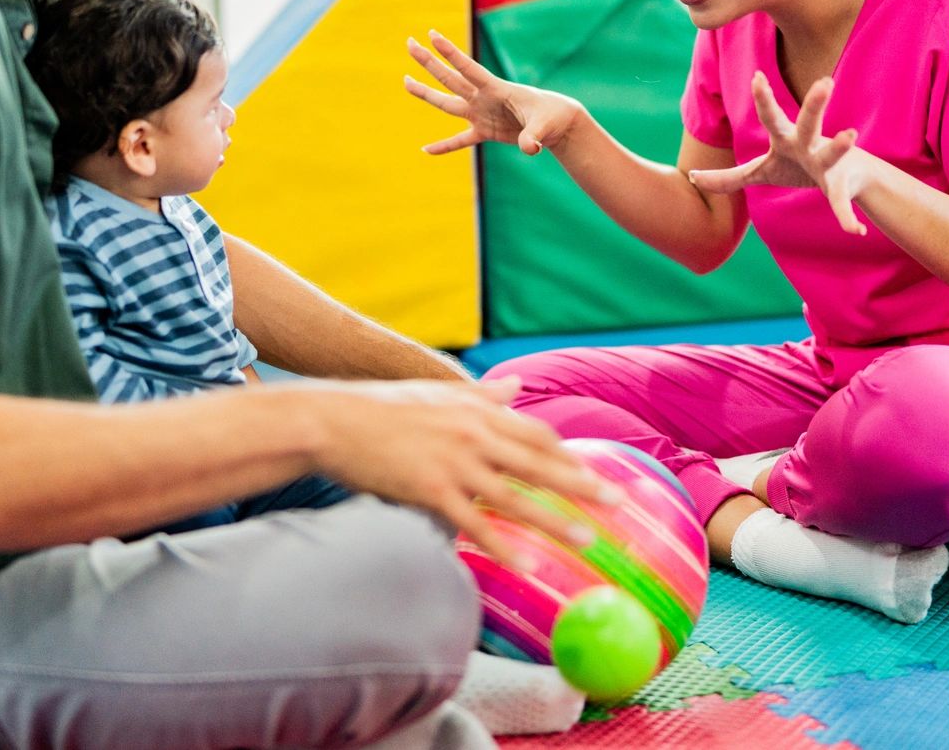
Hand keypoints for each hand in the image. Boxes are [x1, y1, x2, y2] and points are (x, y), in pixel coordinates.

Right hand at [303, 377, 619, 564]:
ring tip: (588, 540)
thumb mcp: (436, 394)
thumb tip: (515, 385)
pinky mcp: (430, 488)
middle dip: (582, 484)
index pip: (535, 433)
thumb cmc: (380, 408)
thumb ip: (481, 395)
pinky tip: (526, 564)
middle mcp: (473, 432)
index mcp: (475, 408)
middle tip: (617, 503)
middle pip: (539, 462)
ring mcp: (453, 461)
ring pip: (516, 495)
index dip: (566, 456)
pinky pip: (475, 522)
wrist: (331, 419)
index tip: (593, 473)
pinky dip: (502, 544)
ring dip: (555, 520)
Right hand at [404, 30, 581, 155]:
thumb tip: (529, 149)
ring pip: (446, 102)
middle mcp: (483, 98)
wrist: (557, 124)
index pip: (468, 68)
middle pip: (449, 79)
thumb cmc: (553, 116)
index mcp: (496, 89)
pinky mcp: (484, 131)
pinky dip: (444, 146)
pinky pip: (459, 140)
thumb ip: (534, 136)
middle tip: (409, 43)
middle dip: (428, 61)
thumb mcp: (545, 125)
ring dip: (425, 92)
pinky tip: (426, 150)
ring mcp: (481, 114)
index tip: (431, 35)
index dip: (450, 52)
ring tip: (405, 81)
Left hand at [686, 74, 872, 235]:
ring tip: (850, 135)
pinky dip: (846, 216)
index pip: (772, 116)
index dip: (764, 98)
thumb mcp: (763, 171)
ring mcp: (827, 164)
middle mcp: (808, 145)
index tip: (757, 76)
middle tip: (825, 83)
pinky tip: (855, 231)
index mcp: (786, 139)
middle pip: (809, 122)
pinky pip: (841, 202)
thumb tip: (693, 178)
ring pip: (832, 153)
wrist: (847, 178)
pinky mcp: (841, 186)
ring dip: (840, 146)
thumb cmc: (799, 166)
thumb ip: (730, 177)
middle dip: (815, 104)